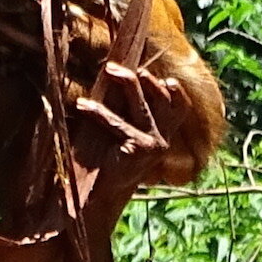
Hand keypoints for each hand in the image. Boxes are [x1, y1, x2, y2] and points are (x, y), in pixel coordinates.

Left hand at [67, 59, 176, 207]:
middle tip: (118, 67)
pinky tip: (82, 105)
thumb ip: (130, 112)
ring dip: (126, 83)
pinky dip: (98, 112)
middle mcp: (163, 139)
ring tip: (108, 70)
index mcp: (164, 135)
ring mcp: (153, 144)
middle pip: (161, 101)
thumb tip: (123, 77)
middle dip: (144, 79)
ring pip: (141, 106)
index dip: (177, 92)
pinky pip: (117, 123)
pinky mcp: (139, 148)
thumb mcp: (125, 134)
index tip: (167, 78)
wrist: (102, 194)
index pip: (179, 108)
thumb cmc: (110, 161)